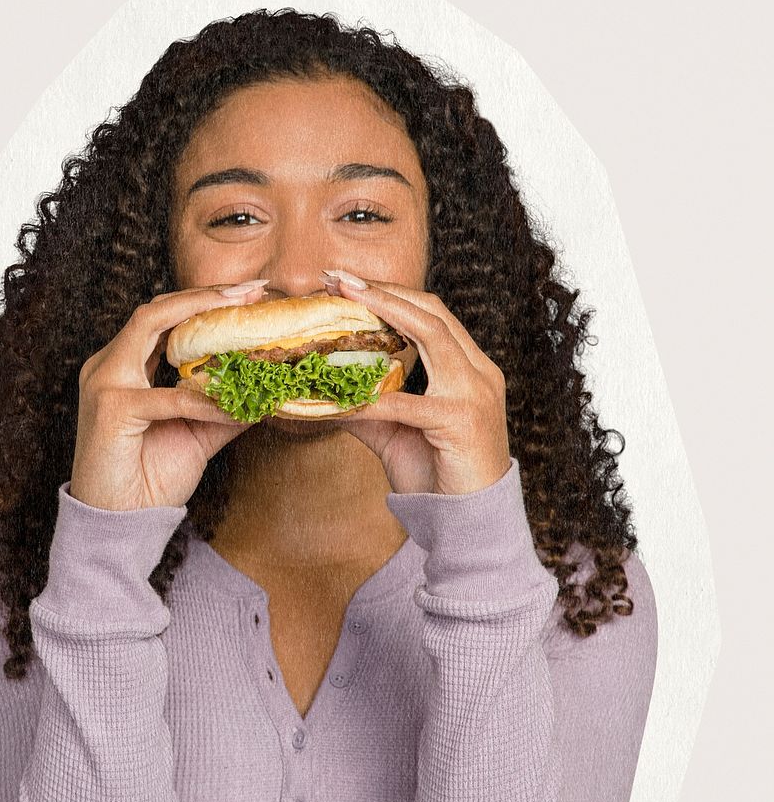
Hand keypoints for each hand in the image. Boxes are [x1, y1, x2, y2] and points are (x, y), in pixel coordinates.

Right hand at [70, 283, 263, 509]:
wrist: (118, 524)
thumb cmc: (148, 480)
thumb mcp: (198, 436)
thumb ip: (225, 410)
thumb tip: (267, 393)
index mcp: (124, 368)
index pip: (163, 318)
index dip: (203, 301)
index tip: (248, 294)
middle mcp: (108, 366)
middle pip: (156, 309)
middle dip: (205, 295)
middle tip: (251, 290)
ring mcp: (104, 384)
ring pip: (151, 328)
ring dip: (199, 317)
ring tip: (242, 316)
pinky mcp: (111, 409)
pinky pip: (168, 396)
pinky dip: (204, 400)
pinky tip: (233, 404)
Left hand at [320, 272, 510, 495]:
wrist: (472, 523)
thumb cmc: (439, 476)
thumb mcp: (396, 434)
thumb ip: (367, 409)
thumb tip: (323, 395)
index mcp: (469, 368)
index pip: (431, 314)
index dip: (390, 293)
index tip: (347, 281)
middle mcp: (479, 372)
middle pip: (432, 312)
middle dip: (383, 290)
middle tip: (338, 277)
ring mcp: (475, 393)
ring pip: (431, 335)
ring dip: (385, 312)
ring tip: (345, 301)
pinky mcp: (462, 421)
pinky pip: (409, 402)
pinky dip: (373, 397)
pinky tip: (342, 395)